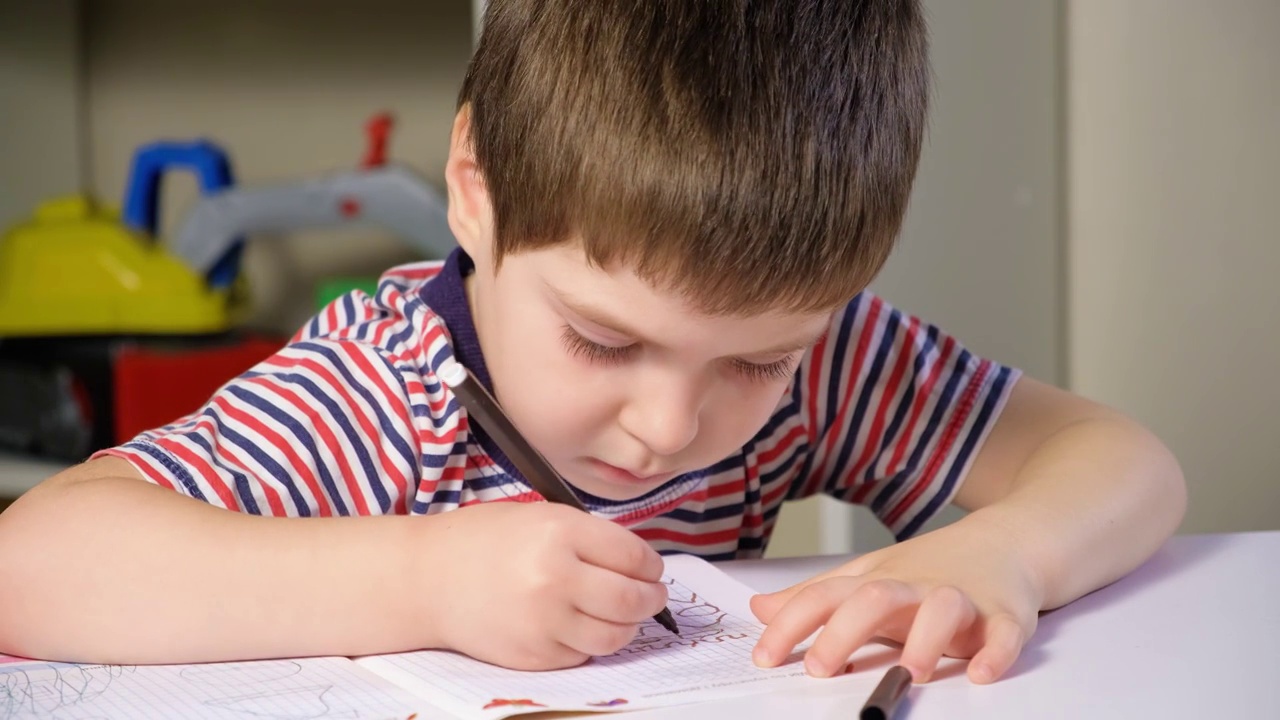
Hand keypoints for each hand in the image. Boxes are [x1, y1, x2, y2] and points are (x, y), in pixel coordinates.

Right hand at [422, 502, 668, 669]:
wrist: (426, 578)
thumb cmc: (482, 541)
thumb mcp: (539, 516)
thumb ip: (588, 537)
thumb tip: (638, 565)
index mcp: (560, 533)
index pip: (634, 557)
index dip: (651, 566)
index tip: (652, 569)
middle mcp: (555, 577)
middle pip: (632, 600)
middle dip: (651, 599)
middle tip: (652, 596)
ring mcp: (544, 621)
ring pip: (615, 636)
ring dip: (628, 626)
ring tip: (622, 614)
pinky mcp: (533, 654)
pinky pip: (583, 655)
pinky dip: (590, 643)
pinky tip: (580, 625)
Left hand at [749, 517, 1042, 683]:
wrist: (1008, 541)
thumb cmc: (930, 567)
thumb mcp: (867, 577)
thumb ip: (816, 598)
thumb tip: (760, 609)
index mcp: (878, 581)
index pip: (825, 596)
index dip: (791, 624)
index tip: (764, 657)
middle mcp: (915, 586)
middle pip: (874, 598)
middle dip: (844, 631)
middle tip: (820, 668)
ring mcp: (962, 597)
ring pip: (942, 609)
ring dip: (925, 640)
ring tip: (909, 672)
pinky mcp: (1005, 613)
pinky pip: (1004, 631)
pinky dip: (996, 651)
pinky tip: (981, 672)